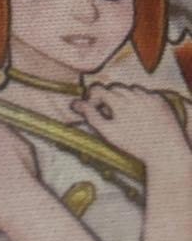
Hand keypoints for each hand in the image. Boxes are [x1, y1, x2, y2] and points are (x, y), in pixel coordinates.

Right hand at [70, 83, 188, 162]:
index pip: (98, 89)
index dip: (92, 98)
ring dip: (124, 98)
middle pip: (113, 88)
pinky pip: (145, 93)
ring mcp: (149, 96)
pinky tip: (141, 114)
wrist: (166, 152)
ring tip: (126, 114)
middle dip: (108, 98)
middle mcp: (134, 95)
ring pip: (129, 89)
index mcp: (119, 102)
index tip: (93, 109)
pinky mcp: (161, 100)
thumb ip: (90, 115)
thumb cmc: (134, 144)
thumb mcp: (108, 132)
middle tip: (109, 114)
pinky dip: (140, 100)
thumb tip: (75, 103)